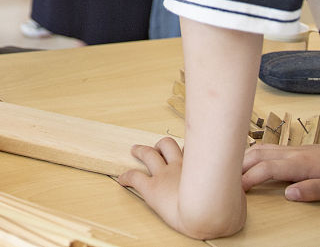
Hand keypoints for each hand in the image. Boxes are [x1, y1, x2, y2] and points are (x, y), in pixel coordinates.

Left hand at [120, 137, 246, 238]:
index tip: (187, 149)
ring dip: (141, 150)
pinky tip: (121, 179)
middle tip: (156, 146)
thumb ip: (233, 193)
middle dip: (160, 144)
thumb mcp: (234, 196)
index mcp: (200, 168)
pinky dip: (126, 177)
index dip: (189, 148)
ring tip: (135, 149)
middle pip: (167, 145)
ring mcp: (164, 175)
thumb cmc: (222, 209)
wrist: (206, 214)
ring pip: (149, 154)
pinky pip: (134, 177)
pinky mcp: (150, 188)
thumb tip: (239, 199)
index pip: (193, 151)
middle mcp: (180, 167)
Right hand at [243, 144, 319, 200]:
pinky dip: (254, 154)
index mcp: (299, 164)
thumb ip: (311, 190)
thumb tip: (288, 194)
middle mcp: (292, 153)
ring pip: (260, 148)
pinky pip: (267, 148)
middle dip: (240, 166)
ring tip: (236, 170)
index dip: (250, 178)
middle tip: (229, 179)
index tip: (240, 189)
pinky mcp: (294, 149)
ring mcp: (292, 149)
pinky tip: (253, 161)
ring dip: (245, 158)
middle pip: (257, 154)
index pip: (266, 168)